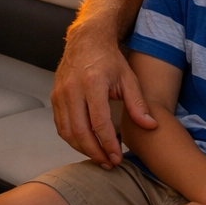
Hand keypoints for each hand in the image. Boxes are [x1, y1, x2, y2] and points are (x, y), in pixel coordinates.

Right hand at [51, 26, 156, 166]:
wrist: (86, 40)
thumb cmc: (110, 60)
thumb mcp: (129, 78)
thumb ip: (138, 104)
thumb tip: (150, 126)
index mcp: (93, 83)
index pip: (99, 122)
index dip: (109, 144)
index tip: (118, 157)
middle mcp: (73, 89)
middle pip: (80, 131)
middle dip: (95, 152)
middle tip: (109, 163)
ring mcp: (60, 93)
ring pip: (67, 132)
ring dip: (83, 149)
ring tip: (100, 157)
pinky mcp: (55, 97)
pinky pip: (61, 126)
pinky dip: (72, 139)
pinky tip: (87, 144)